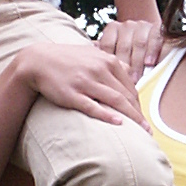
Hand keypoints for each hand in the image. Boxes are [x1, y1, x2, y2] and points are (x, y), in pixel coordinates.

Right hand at [14, 36, 144, 128]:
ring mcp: (86, 82)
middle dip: (139, 114)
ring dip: (132, 118)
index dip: (139, 104)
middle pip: (127, 95)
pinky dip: (107, 115)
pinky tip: (119, 123)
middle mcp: (99, 70)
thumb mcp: (92, 54)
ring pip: (116, 101)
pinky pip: (93, 106)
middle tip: (148, 130)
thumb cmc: (67, 59)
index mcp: (107, 61)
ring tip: (142, 132)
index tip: (143, 118)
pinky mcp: (72, 94)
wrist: (38, 60)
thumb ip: (111, 62)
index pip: (130, 86)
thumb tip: (130, 71)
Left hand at [99, 17, 165, 81]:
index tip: (107, 79)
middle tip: (123, 84)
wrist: (150, 39)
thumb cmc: (127, 53)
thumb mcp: (113, 54)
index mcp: (112, 29)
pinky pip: (155, 38)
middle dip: (124, 67)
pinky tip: (150, 63)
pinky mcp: (157, 28)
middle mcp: (126, 26)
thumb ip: (104, 60)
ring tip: (136, 79)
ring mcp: (142, 26)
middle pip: (123, 47)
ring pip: (139, 44)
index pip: (107, 45)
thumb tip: (89, 75)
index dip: (108, 64)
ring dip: (137, 63)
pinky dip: (152, 51)